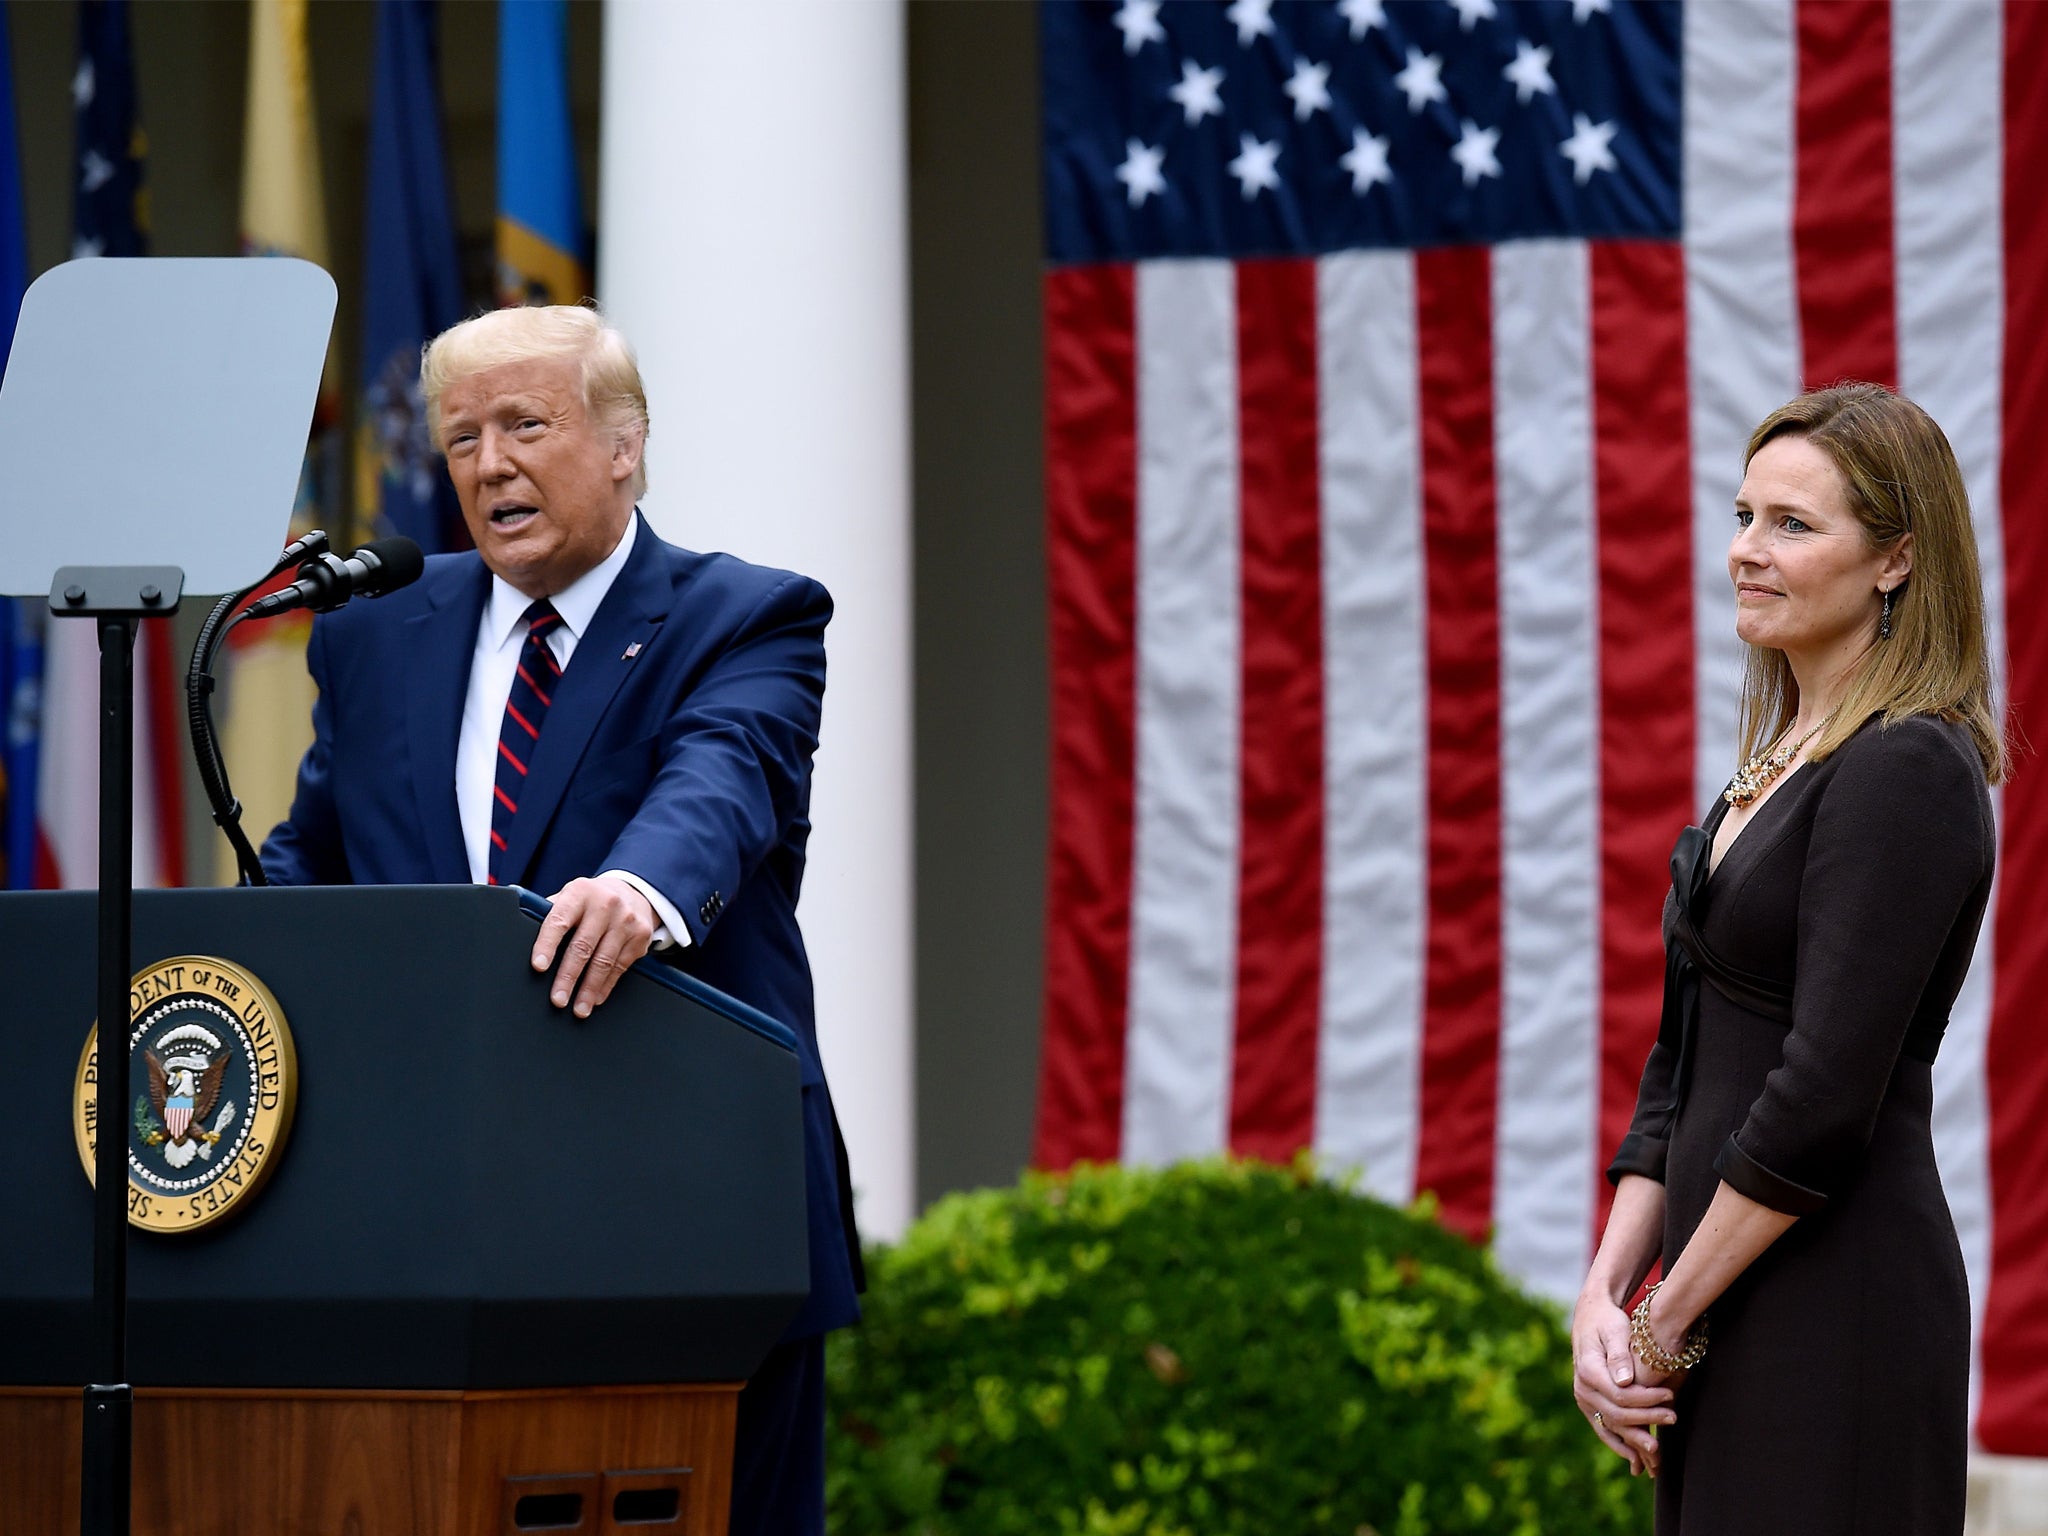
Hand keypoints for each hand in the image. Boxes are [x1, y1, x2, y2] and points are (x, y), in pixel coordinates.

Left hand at [532, 875, 657, 1017]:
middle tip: (558, 999)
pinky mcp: (641, 936)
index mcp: (579, 893)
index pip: (559, 921)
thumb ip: (552, 914)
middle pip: (583, 947)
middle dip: (568, 976)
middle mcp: (605, 904)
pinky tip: (596, 997)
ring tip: (578, 1008)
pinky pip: (620, 967)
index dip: (547, 945)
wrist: (632, 892)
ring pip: (604, 961)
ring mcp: (626, 920)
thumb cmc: (591, 900)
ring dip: (589, 989)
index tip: (538, 966)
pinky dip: (606, 986)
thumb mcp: (571, 897)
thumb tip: (523, 938)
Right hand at [1572, 1289, 1675, 1476]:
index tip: (1670, 1397)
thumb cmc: (1607, 1321)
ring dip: (1634, 1441)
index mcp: (1588, 1371)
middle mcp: (1582, 1389)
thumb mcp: (1615, 1330)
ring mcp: (1584, 1399)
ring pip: (1610, 1427)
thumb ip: (1620, 1355)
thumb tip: (1625, 1380)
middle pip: (1617, 1415)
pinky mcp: (1589, 1404)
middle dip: (1647, 1419)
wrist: (1590, 1317)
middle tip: (1673, 1419)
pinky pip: (1603, 1429)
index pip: (1621, 1396)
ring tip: (1658, 1453)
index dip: (1647, 1400)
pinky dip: (1619, 1445)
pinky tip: (1636, 1459)